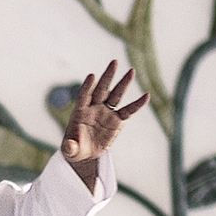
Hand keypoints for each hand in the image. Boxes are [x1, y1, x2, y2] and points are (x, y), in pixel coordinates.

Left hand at [57, 59, 148, 177]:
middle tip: (114, 62)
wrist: (85, 153)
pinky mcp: (117, 120)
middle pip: (102, 89)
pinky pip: (128, 111)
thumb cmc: (75, 149)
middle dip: (108, 76)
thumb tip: (70, 146)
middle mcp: (94, 108)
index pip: (84, 96)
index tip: (92, 76)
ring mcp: (106, 112)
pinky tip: (146, 96)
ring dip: (123, 83)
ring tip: (131, 71)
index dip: (87, 86)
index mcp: (80, 112)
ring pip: (116, 95)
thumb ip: (70, 147)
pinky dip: (136, 104)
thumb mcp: (70, 151)